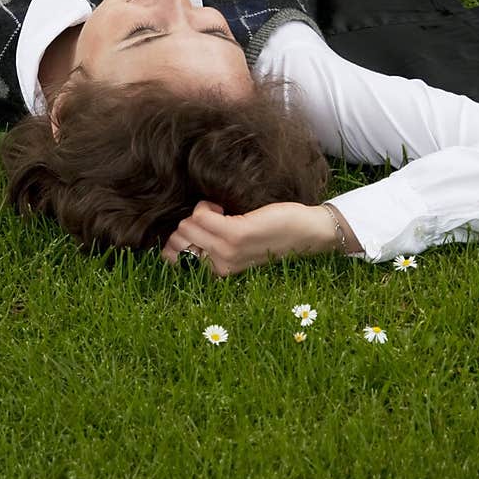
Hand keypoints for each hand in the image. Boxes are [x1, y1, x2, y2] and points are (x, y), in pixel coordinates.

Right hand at [162, 199, 346, 276]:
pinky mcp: (234, 234)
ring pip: (186, 226)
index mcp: (219, 271)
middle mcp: (220, 266)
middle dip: (188, 222)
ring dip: (199, 212)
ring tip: (219, 212)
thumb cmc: (273, 235)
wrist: (306, 232)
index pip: (172, 260)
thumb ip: (215, 244)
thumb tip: (184, 229)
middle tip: (211, 219)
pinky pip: (200, 215)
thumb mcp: (240, 248)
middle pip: (177, 238)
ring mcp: (226, 251)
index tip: (196, 230)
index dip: (176, 240)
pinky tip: (222, 207)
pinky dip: (206, 206)